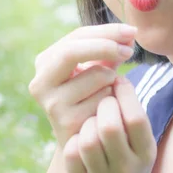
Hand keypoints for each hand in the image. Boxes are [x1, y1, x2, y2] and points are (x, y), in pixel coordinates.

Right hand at [28, 23, 136, 149]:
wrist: (85, 141)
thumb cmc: (92, 96)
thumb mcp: (97, 68)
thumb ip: (110, 49)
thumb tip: (130, 33)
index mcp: (45, 62)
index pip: (76, 36)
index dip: (106, 31)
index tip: (131, 32)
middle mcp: (40, 82)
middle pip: (71, 51)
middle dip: (106, 46)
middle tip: (130, 50)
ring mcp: (51, 104)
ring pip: (96, 75)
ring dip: (113, 79)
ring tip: (109, 91)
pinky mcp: (66, 122)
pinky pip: (103, 99)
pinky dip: (113, 99)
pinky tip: (106, 110)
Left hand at [62, 75, 156, 172]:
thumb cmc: (129, 165)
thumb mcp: (142, 145)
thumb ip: (133, 114)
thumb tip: (116, 77)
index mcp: (145, 153)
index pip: (136, 118)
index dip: (125, 94)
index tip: (117, 83)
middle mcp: (126, 168)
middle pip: (110, 126)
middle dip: (103, 106)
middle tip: (103, 102)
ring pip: (88, 139)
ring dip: (87, 123)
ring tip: (92, 121)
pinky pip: (71, 153)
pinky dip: (74, 140)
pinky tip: (80, 138)